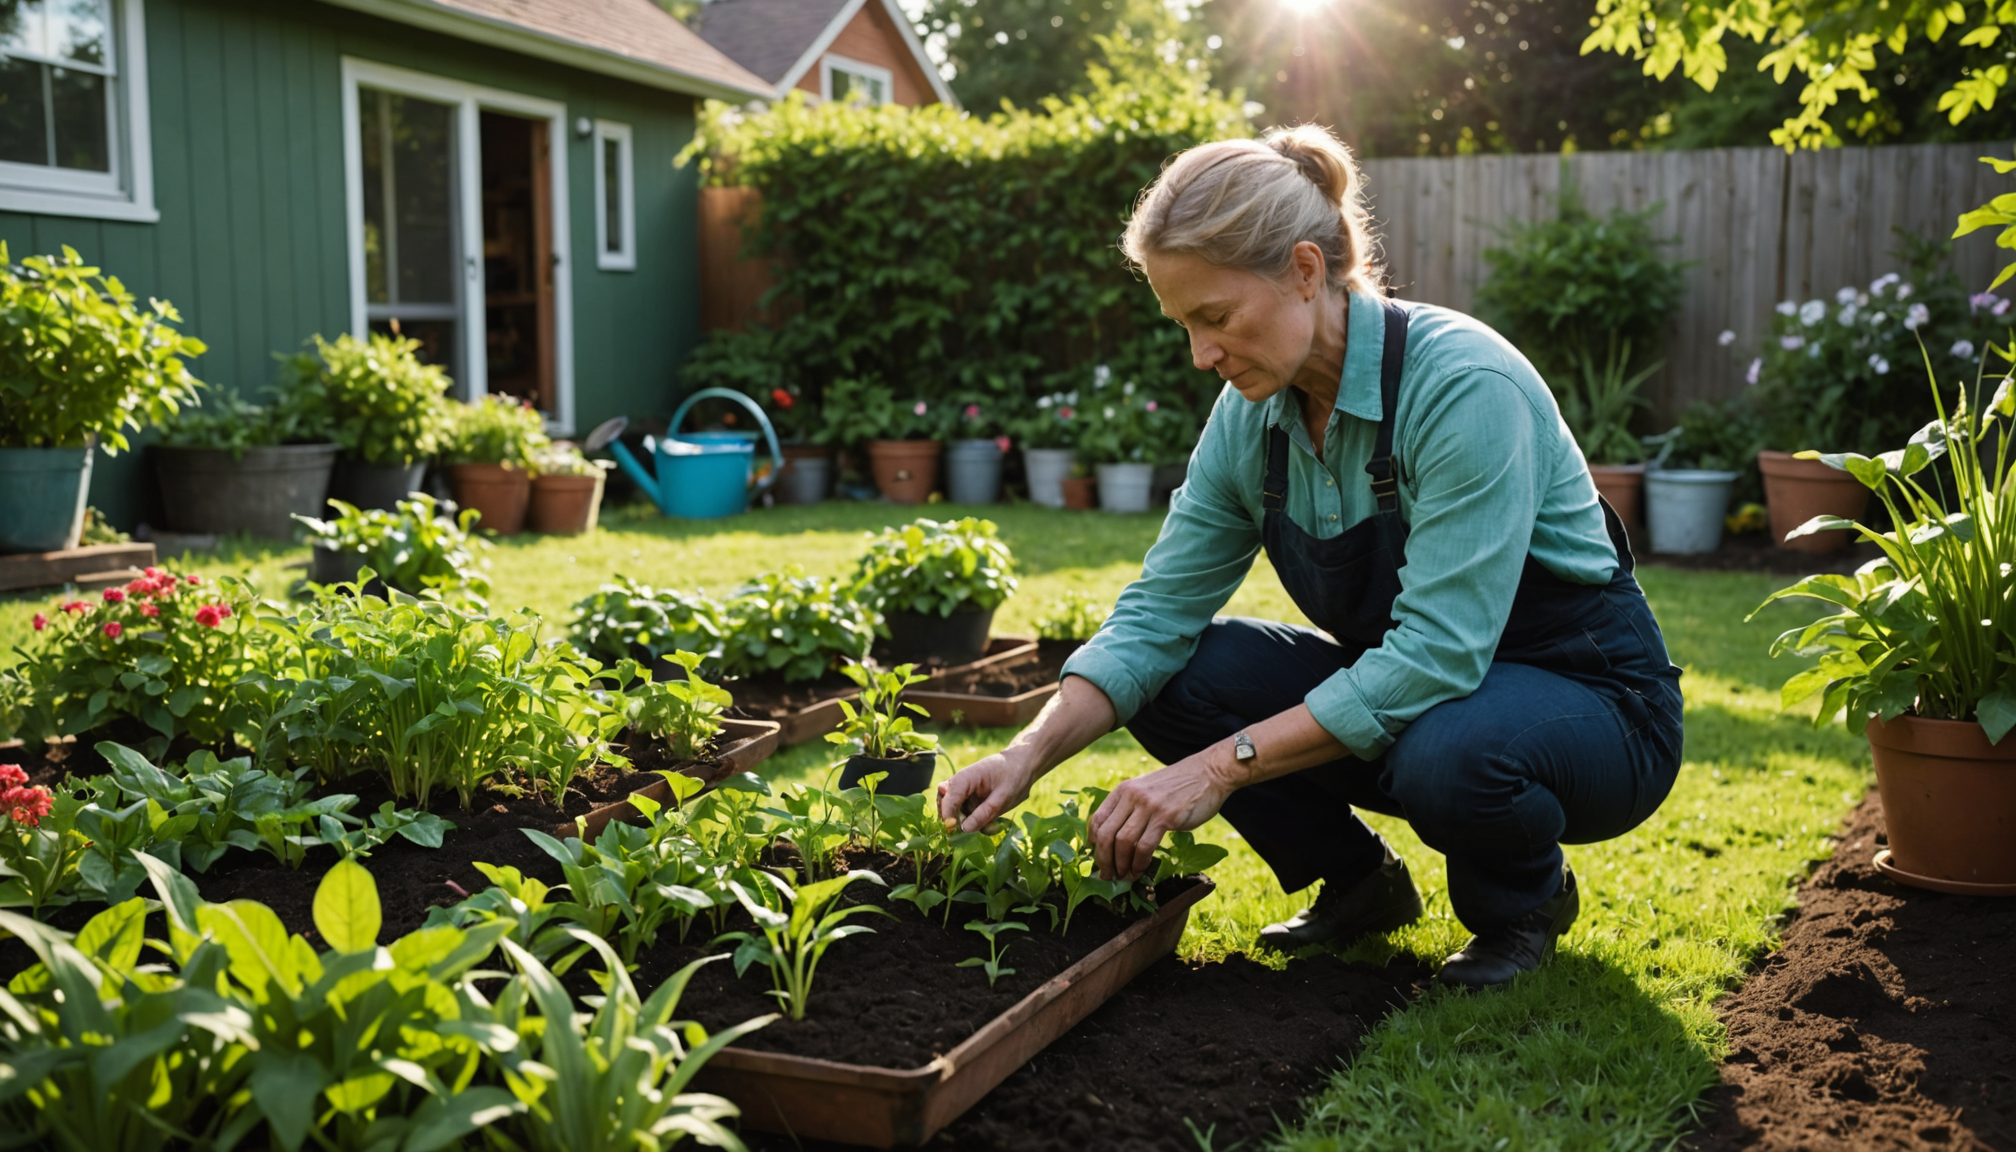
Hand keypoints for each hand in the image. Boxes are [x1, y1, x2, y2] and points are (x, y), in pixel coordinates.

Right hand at [938, 747, 1040, 831]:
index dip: (948, 816)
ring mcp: (964, 795)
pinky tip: (993, 825)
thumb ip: (984, 813)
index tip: (955, 830)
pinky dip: (978, 824)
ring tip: (991, 825)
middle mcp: (960, 786)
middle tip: (970, 830)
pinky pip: (968, 817)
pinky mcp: (971, 802)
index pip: (947, 798)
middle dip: (955, 821)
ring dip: (970, 824)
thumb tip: (964, 829)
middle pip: (945, 806)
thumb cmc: (1014, 775)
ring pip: (956, 815)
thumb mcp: (1003, 796)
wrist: (1023, 765)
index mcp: (965, 778)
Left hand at [1088, 751, 1236, 881]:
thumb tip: (1118, 840)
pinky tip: (1140, 870)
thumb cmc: (1179, 787)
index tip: (1097, 859)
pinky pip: (1144, 846)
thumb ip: (1132, 808)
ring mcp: (1149, 806)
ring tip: (1125, 876)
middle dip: (1104, 860)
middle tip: (1107, 875)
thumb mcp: (1148, 790)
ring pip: (1123, 842)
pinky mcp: (1166, 817)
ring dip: (1121, 865)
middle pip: (1106, 834)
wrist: (1209, 773)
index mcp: (1124, 790)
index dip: (1093, 844)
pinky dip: (1139, 863)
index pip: (1097, 820)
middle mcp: (1132, 796)